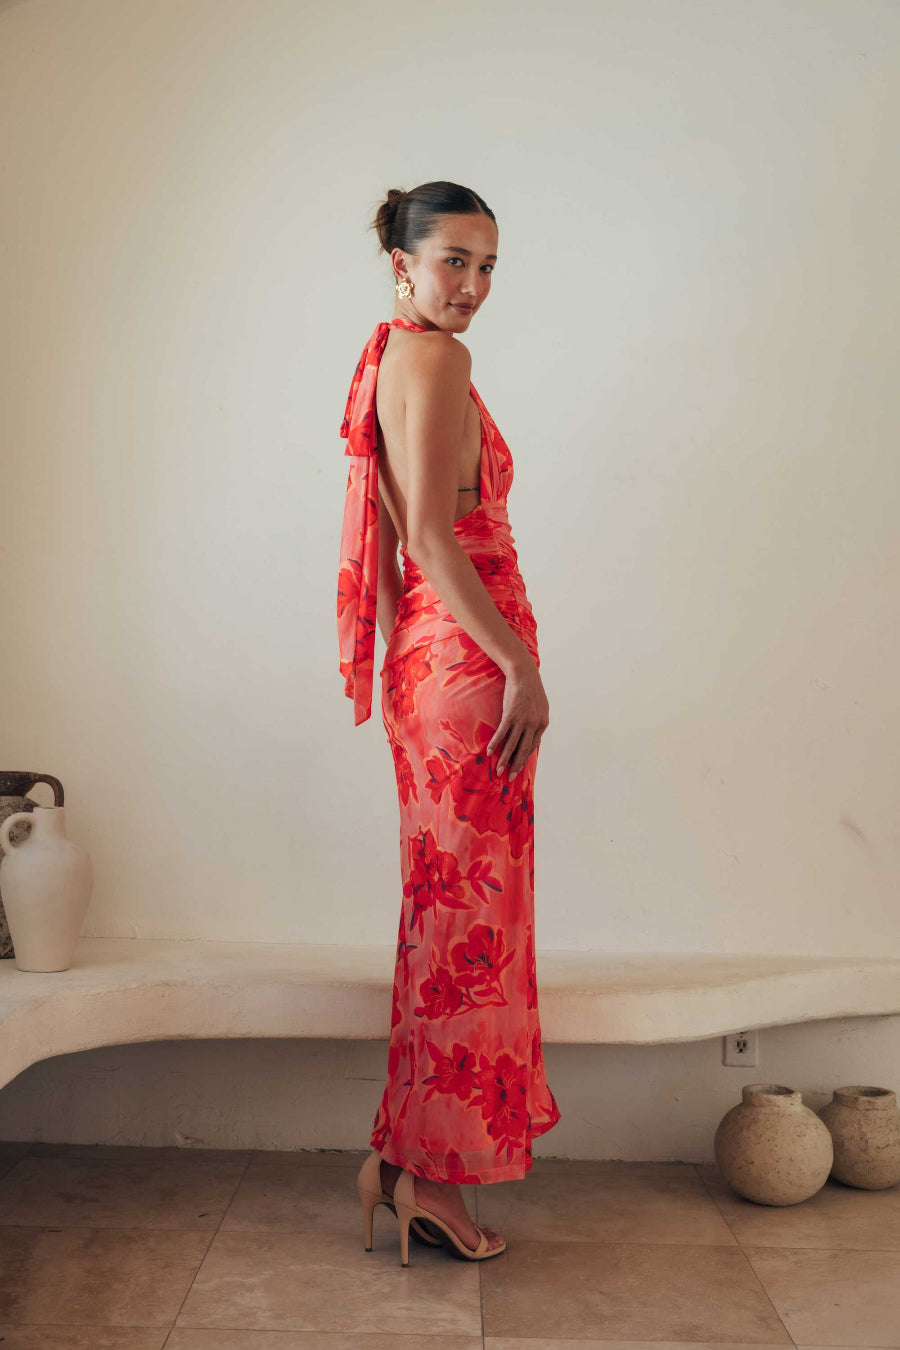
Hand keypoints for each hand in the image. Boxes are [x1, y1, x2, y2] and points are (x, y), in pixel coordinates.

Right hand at [487, 655, 548, 780]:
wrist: (524, 674)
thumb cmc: (532, 690)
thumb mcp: (541, 707)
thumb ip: (537, 721)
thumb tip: (532, 734)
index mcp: (543, 724)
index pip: (533, 746)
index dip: (525, 758)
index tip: (518, 767)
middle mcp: (533, 724)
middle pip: (524, 749)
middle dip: (516, 765)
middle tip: (510, 777)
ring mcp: (522, 720)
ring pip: (512, 745)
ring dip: (504, 760)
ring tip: (498, 771)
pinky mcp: (510, 715)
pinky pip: (502, 734)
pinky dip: (496, 744)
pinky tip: (490, 752)